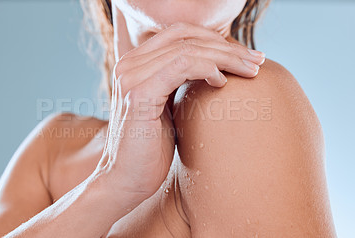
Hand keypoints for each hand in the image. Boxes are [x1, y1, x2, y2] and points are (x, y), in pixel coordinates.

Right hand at [94, 22, 264, 208]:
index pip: (179, 33)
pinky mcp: (138, 94)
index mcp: (135, 64)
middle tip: (258, 61)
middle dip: (228, 47)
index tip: (245, 55)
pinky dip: (207, 69)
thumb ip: (179, 83)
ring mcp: (131, 77)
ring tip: (251, 71)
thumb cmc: (152, 149)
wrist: (126, 180)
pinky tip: (222, 83)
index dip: (215, 38)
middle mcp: (129, 64)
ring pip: (187, 50)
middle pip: (186, 37)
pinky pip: (180, 66)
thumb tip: (215, 68)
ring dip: (226, 57)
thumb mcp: (168, 107)